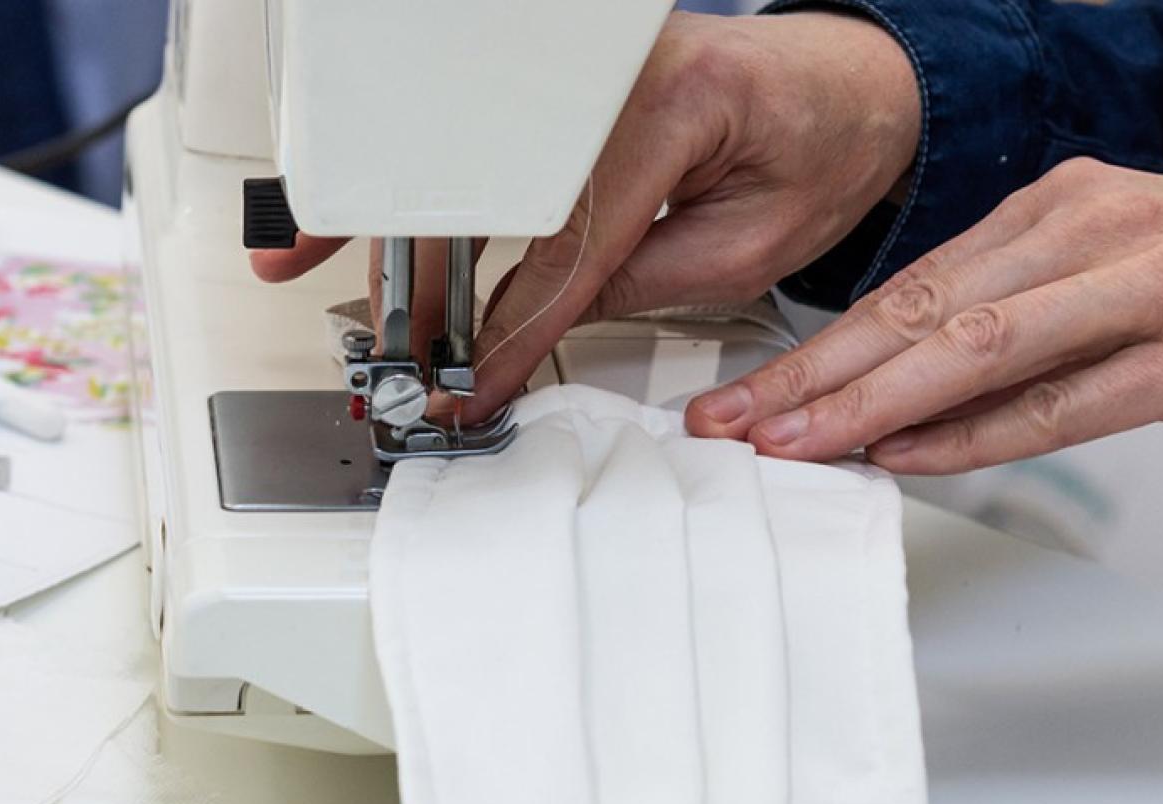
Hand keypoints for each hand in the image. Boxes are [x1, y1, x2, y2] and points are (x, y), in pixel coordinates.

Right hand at [250, 11, 921, 423]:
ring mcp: (580, 61)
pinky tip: (366, 206)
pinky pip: (484, 138)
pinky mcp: (564, 76)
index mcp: (673, 101)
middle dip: (414, 264)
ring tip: (306, 257)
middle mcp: (613, 66)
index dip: (508, 325)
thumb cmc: (824, 148)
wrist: (856, 81)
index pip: (562, 236)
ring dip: (392, 214)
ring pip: (465, 151)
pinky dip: (425, 181)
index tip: (470, 382)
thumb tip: (537, 319)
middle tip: (376, 341)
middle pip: (483, 177)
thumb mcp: (750, 248)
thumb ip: (641, 282)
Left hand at [685, 159, 1162, 472]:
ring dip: (870, 402)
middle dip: (814, 375)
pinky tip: (909, 454)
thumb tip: (917, 389)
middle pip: (924, 310)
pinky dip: (976, 433)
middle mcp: (1097, 230)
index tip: (752, 393)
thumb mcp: (1129, 267)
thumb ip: (1029, 317)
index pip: (915, 282)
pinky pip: (1063, 401)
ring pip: (977, 347)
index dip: (820, 345)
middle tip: (736, 425)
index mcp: (1072, 205)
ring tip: (793, 444)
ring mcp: (1148, 286)